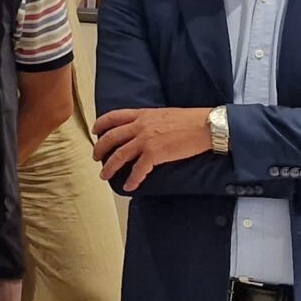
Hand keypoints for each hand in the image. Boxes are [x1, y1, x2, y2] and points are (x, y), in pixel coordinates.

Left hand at [92, 106, 214, 190]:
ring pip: (119, 155)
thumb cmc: (190, 120)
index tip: (94, 132)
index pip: (113, 117)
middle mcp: (140, 126)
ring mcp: (146, 140)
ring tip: (104, 175)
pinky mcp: (154, 154)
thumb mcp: (163, 114)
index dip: (100, 124)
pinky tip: (129, 186)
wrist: (205, 126)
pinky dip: (132, 180)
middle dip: (99, 149)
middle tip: (96, 157)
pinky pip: (138, 170)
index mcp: (142, 114)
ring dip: (109, 167)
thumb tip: (142, 128)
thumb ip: (149, 120)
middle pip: (111, 137)